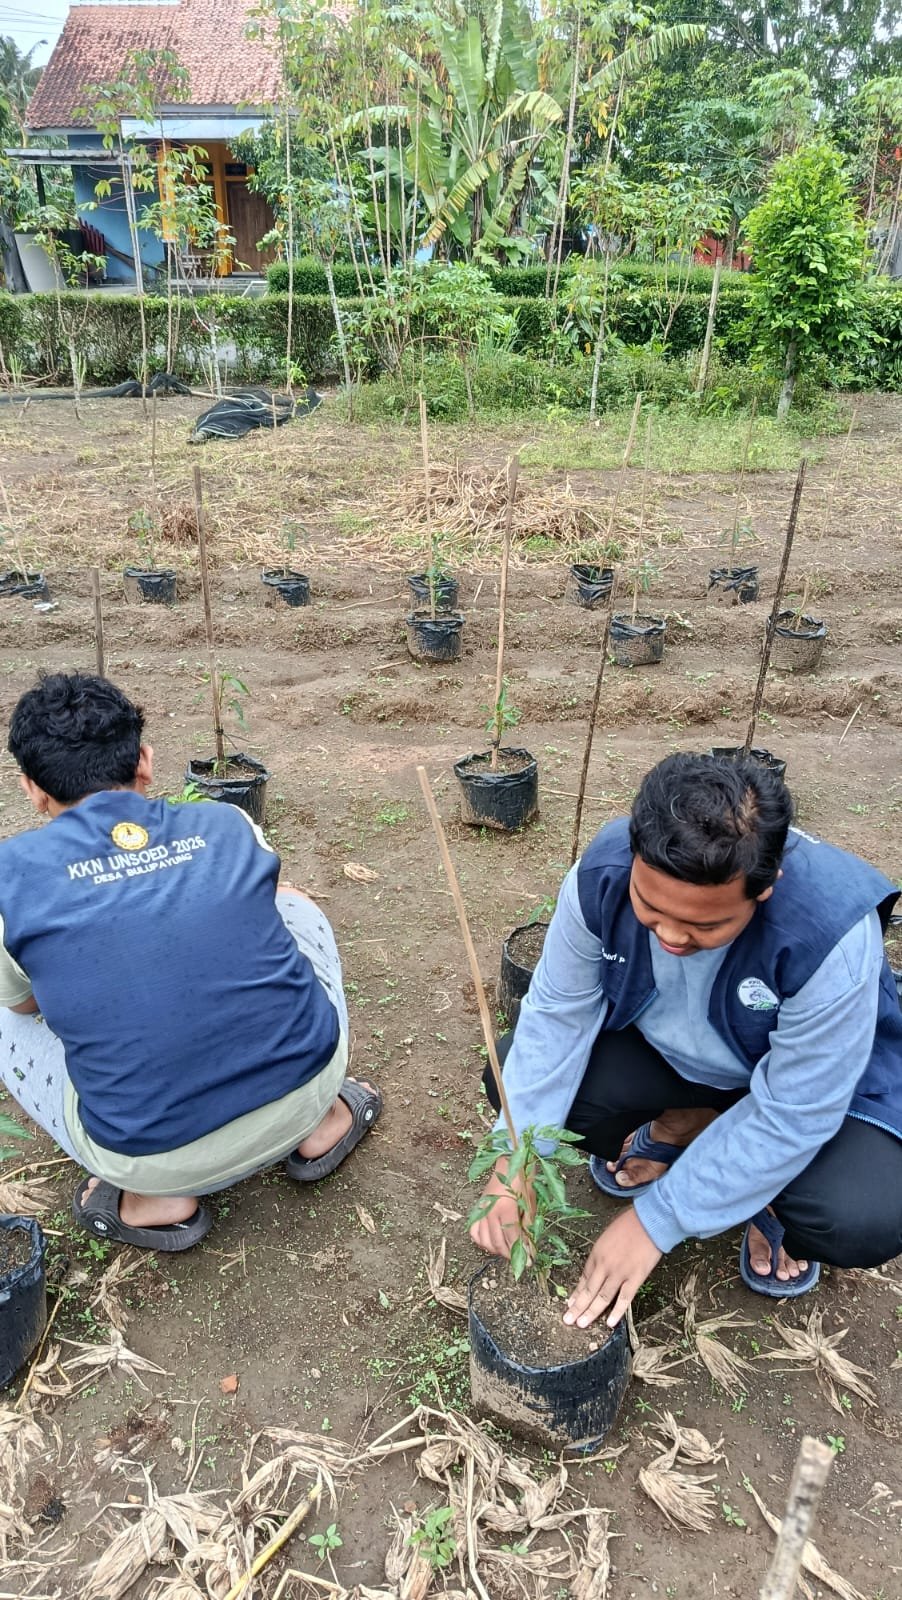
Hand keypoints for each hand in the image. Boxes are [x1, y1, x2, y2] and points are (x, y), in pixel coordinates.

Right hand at [469, 1158, 533, 1259]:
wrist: (508, 1163)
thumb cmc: (521, 1182)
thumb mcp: (529, 1204)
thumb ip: (528, 1227)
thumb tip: (529, 1248)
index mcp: (506, 1209)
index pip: (513, 1238)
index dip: (522, 1253)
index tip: (529, 1262)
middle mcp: (490, 1212)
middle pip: (499, 1243)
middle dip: (510, 1255)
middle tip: (520, 1258)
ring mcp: (481, 1211)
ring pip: (485, 1241)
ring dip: (497, 1250)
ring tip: (508, 1251)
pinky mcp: (477, 1210)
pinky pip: (475, 1233)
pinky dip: (482, 1241)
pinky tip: (492, 1242)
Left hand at [564, 1209, 661, 1328]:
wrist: (649, 1220)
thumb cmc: (629, 1224)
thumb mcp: (607, 1236)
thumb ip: (602, 1254)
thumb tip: (599, 1268)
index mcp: (596, 1254)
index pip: (584, 1278)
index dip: (576, 1292)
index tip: (570, 1303)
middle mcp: (604, 1265)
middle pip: (589, 1290)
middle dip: (577, 1307)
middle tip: (567, 1320)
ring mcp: (619, 1273)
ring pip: (602, 1297)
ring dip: (591, 1312)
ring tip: (581, 1325)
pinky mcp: (635, 1278)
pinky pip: (624, 1298)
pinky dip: (616, 1312)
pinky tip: (609, 1323)